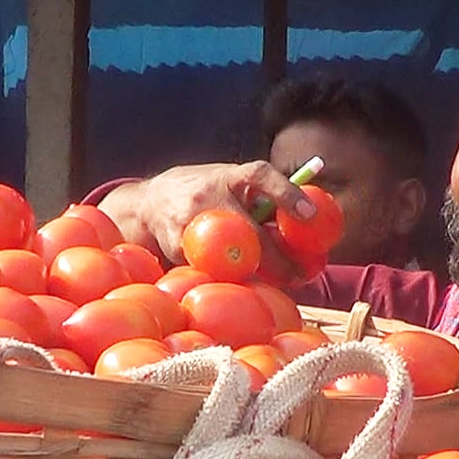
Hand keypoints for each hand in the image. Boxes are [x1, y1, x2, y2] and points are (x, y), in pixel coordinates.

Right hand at [97, 160, 316, 270]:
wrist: (148, 203)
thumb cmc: (205, 194)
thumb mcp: (229, 183)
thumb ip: (261, 198)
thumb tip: (310, 221)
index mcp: (228, 176)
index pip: (260, 175)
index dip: (286, 193)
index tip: (310, 214)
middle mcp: (208, 195)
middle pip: (248, 232)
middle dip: (279, 259)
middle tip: (301, 275)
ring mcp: (190, 223)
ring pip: (231, 259)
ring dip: (256, 274)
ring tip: (274, 283)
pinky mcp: (177, 250)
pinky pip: (212, 272)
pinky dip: (229, 279)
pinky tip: (236, 282)